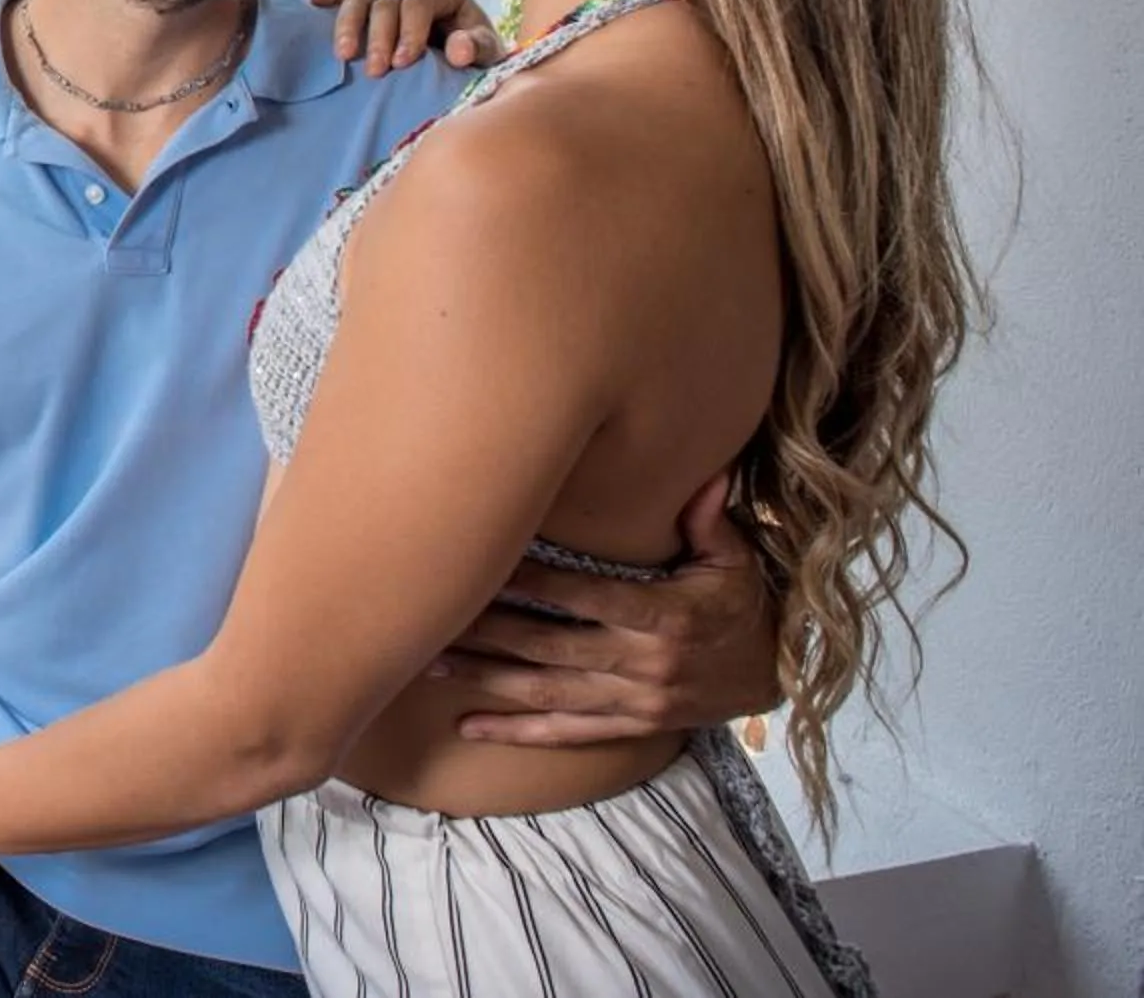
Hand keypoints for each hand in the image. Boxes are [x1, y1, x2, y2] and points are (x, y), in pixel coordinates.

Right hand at [311, 0, 501, 75]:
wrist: (462, 59)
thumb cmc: (474, 56)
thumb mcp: (486, 53)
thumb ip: (478, 47)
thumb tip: (458, 50)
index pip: (420, 2)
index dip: (410, 31)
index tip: (403, 62)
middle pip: (387, 3)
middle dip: (380, 37)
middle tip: (377, 71)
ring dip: (348, 25)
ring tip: (344, 55)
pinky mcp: (368, 6)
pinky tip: (315, 1)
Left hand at [436, 473, 782, 745]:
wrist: (776, 677)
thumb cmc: (744, 605)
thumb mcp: (736, 561)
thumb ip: (709, 521)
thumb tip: (708, 474)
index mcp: (665, 617)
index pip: (586, 597)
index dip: (534, 584)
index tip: (485, 565)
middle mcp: (643, 664)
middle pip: (551, 646)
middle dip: (489, 630)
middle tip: (434, 614)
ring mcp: (633, 702)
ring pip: (547, 693)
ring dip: (487, 678)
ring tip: (431, 662)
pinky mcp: (628, 726)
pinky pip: (566, 734)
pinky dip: (517, 731)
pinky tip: (470, 724)